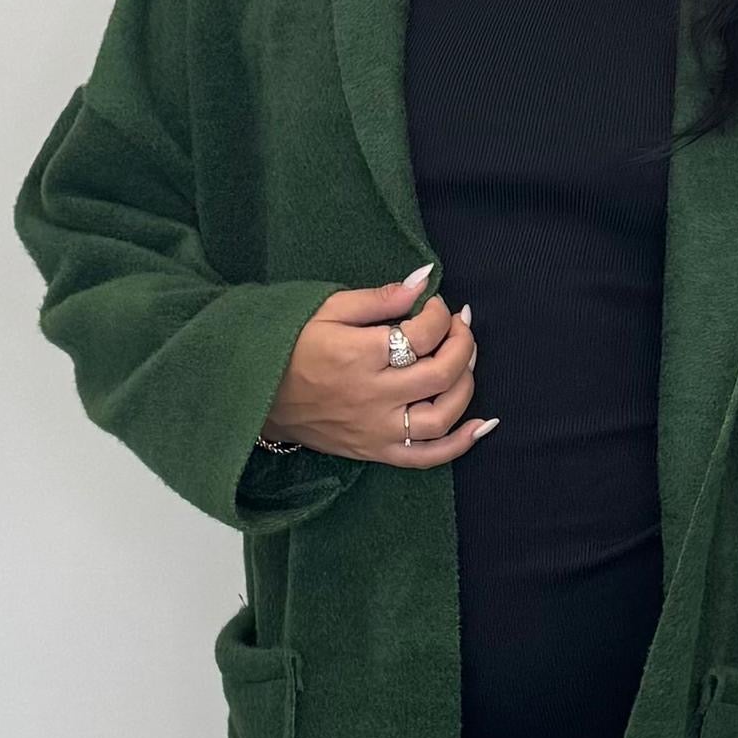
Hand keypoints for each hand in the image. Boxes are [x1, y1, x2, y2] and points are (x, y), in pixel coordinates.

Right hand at [261, 260, 494, 470]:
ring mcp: (375, 429)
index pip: (422, 333)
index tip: (433, 305)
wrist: (256, 397)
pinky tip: (481, 426)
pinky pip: (426, 457)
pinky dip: (459, 444)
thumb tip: (422, 280)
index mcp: (359, 355)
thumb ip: (378, 297)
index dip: (438, 314)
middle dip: (462, 344)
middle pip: (441, 373)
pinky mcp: (374, 451)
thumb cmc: (289, 347)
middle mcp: (372, 396)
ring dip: (466, 386)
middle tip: (459, 327)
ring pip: (441, 416)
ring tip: (464, 363)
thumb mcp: (326, 309)